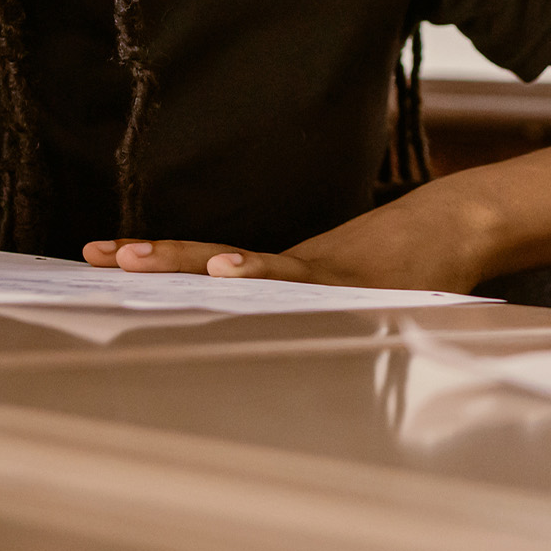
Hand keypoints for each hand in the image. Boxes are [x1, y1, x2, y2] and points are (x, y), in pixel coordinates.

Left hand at [86, 185, 499, 291]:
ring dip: (184, 262)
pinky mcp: (343, 280)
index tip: (103, 257)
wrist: (454, 226)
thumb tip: (258, 323)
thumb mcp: (345, 290)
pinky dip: (260, 274)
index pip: (207, 266)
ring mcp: (314, 273)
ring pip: (238, 268)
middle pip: (207, 262)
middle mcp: (289, 270)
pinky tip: (227, 270)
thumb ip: (304, 303)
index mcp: (282, 274)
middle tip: (96, 257)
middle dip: (152, 260)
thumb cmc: (402, 265)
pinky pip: (293, 281)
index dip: (159, 262)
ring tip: (136, 259)